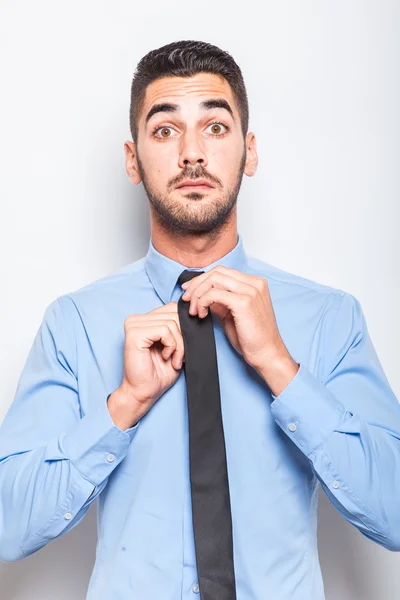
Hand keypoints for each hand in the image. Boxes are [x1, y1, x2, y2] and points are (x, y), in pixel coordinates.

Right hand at [108, 302, 183, 427]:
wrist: (145, 392)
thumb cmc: (159, 372)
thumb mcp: (174, 344)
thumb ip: (178, 326)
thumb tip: (194, 312)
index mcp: (143, 319)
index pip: (172, 308)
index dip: (184, 325)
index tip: (184, 346)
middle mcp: (136, 319)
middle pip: (174, 314)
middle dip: (183, 337)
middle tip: (179, 357)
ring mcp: (133, 325)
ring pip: (171, 323)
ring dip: (178, 345)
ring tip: (173, 359)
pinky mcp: (134, 334)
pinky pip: (164, 330)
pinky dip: (171, 345)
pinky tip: (166, 357)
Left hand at [180, 265, 297, 386]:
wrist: (268, 355)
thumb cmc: (252, 338)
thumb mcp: (233, 314)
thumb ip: (220, 301)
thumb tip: (202, 295)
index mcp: (255, 283)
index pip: (222, 272)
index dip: (202, 279)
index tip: (189, 290)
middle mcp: (255, 283)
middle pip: (217, 272)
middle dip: (196, 284)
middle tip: (186, 299)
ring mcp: (251, 291)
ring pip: (213, 279)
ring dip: (198, 294)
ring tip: (194, 310)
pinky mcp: (244, 302)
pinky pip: (214, 294)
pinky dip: (202, 302)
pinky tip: (201, 314)